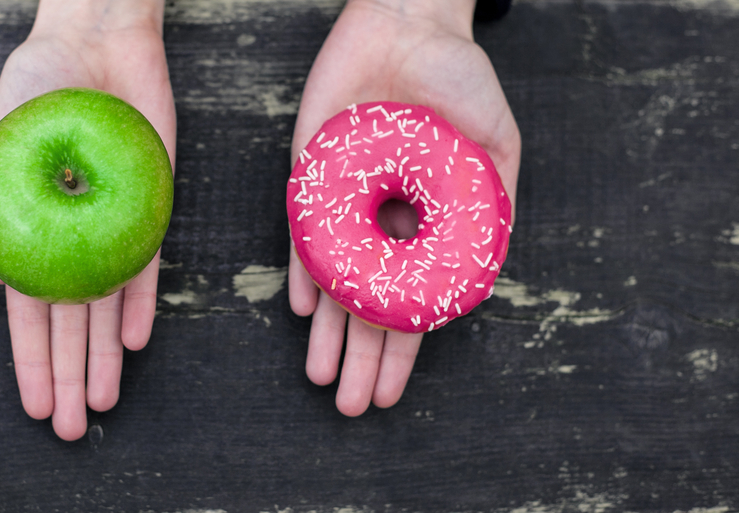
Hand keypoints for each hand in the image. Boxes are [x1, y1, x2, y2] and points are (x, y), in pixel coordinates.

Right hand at [0, 0, 174, 439]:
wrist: (97, 43)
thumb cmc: (37, 85)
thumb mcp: (0, 140)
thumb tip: (0, 271)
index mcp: (25, 230)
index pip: (27, 309)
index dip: (31, 360)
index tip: (36, 403)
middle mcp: (69, 237)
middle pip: (69, 321)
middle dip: (69, 375)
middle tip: (73, 427)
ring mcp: (110, 227)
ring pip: (107, 305)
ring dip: (103, 355)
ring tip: (103, 401)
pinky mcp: (149, 209)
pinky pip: (146, 264)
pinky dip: (141, 302)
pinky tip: (133, 341)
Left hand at [289, 0, 520, 415]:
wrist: (408, 24)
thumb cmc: (460, 80)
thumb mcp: (496, 145)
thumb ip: (492, 205)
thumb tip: (484, 270)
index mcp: (425, 225)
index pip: (410, 301)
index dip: (402, 349)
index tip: (393, 391)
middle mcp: (382, 224)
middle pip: (368, 304)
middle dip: (361, 357)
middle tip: (351, 405)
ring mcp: (345, 204)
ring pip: (334, 280)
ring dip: (328, 331)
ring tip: (323, 377)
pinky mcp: (311, 176)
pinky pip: (304, 233)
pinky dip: (304, 270)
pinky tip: (305, 310)